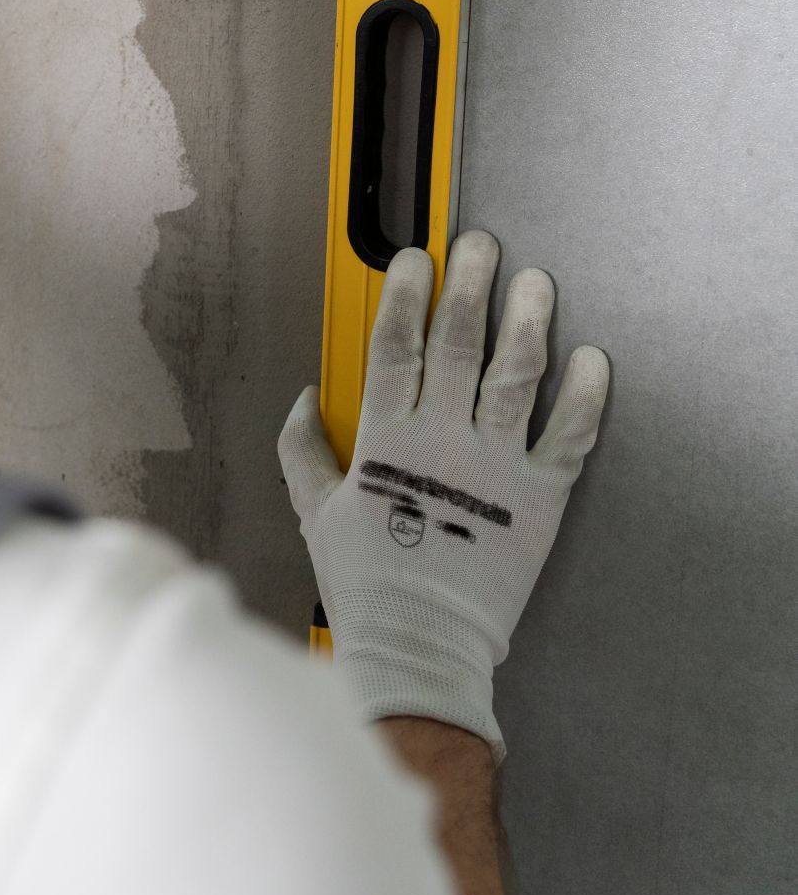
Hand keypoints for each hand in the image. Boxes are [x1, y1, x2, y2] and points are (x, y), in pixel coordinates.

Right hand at [279, 231, 609, 758]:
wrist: (420, 647)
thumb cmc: (367, 586)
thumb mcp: (316, 513)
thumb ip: (303, 450)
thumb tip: (303, 400)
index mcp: (386, 438)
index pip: (393, 345)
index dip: (403, 294)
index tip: (415, 260)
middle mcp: (442, 440)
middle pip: (459, 341)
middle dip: (470, 285)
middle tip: (481, 248)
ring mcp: (495, 465)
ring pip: (516, 373)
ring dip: (529, 321)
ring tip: (536, 283)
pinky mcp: (540, 497)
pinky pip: (569, 435)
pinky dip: (584, 395)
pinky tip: (590, 359)